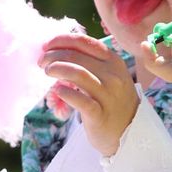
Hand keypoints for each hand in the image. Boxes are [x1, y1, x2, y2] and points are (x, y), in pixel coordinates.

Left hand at [40, 33, 139, 156]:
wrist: (130, 131)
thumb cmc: (111, 100)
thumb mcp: (108, 75)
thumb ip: (90, 61)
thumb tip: (57, 49)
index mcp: (113, 61)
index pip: (84, 42)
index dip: (61, 40)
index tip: (46, 46)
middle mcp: (112, 75)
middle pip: (76, 56)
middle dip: (53, 56)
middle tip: (42, 62)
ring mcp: (107, 95)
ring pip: (78, 73)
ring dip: (57, 68)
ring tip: (47, 72)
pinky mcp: (99, 115)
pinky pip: (80, 100)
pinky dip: (65, 93)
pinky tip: (58, 91)